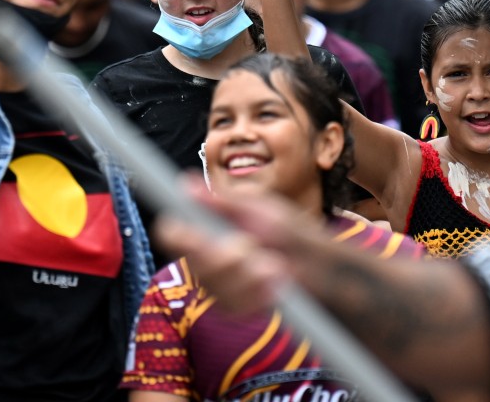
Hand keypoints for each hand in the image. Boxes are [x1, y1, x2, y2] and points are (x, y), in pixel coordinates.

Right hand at [155, 177, 309, 314]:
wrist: (317, 263)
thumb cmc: (286, 228)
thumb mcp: (258, 207)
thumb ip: (223, 202)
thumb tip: (186, 183)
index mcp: (205, 229)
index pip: (172, 234)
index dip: (176, 234)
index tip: (183, 229)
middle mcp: (204, 259)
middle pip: (193, 264)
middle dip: (222, 257)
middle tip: (247, 246)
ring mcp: (217, 286)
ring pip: (215, 285)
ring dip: (249, 273)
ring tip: (274, 264)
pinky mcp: (233, 307)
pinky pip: (234, 304)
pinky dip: (259, 292)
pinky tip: (276, 281)